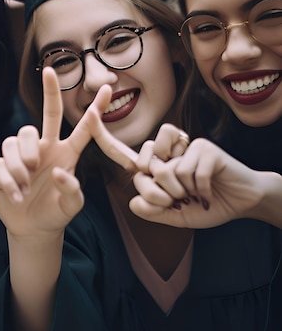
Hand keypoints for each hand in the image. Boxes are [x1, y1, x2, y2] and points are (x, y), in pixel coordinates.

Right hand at [0, 68, 111, 238]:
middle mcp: (44, 148)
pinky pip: (1, 163)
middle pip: (47, 114)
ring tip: (28, 188)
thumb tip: (60, 172)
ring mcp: (21, 155)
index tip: (107, 88)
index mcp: (66, 154)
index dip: (94, 109)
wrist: (32, 228)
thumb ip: (72, 190)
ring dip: (23, 165)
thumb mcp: (71, 206)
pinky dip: (10, 180)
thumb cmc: (55, 212)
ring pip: (18, 139)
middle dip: (50, 91)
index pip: (83, 129)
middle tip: (50, 72)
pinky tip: (17, 196)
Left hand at [89, 119, 274, 227]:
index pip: (122, 153)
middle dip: (160, 193)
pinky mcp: (203, 146)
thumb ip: (154, 212)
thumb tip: (135, 202)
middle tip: (180, 199)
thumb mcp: (175, 216)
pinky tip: (208, 190)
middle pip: (143, 168)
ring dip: (178, 189)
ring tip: (193, 191)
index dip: (103, 135)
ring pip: (163, 169)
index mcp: (152, 166)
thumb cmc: (205, 206)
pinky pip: (188, 172)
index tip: (89, 114)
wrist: (242, 203)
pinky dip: (200, 189)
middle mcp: (164, 152)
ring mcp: (183, 146)